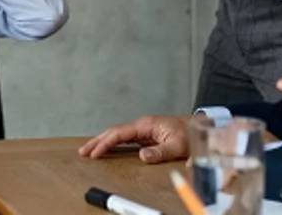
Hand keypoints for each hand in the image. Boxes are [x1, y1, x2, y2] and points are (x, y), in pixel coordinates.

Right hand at [78, 115, 192, 163]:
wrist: (198, 127)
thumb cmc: (188, 133)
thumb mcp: (177, 145)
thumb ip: (160, 151)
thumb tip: (142, 156)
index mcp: (146, 124)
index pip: (120, 133)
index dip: (105, 142)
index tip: (95, 152)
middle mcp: (142, 125)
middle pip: (114, 131)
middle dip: (97, 141)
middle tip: (83, 151)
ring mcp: (142, 129)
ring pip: (117, 134)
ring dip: (103, 141)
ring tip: (89, 150)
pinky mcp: (145, 135)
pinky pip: (124, 138)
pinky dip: (112, 143)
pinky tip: (107, 148)